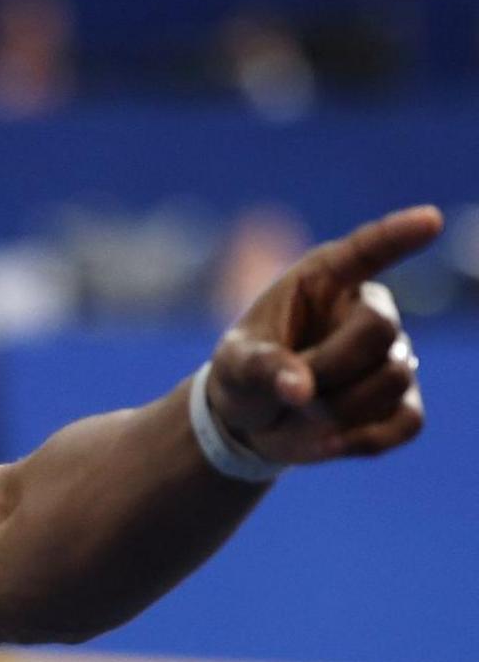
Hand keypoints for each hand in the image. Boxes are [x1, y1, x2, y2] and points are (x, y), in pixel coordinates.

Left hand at [206, 205, 443, 463]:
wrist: (253, 422)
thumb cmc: (242, 375)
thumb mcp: (233, 366)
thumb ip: (262, 368)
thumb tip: (300, 389)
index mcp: (322, 280)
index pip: (366, 249)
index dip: (398, 235)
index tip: (429, 219)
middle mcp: (364, 310)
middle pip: (381, 329)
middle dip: (332, 366)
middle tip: (292, 389)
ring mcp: (391, 356)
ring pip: (392, 379)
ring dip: (339, 407)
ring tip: (301, 410)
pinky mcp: (403, 402)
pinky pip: (407, 421)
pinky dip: (364, 438)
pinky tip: (328, 442)